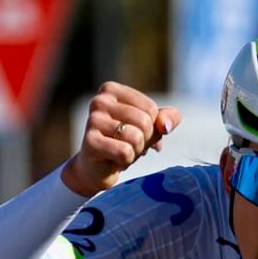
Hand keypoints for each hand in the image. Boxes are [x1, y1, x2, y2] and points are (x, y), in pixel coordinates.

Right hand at [60, 82, 180, 195]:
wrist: (97, 168)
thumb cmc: (124, 142)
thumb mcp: (150, 126)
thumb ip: (168, 118)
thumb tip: (165, 125)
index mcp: (111, 90)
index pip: (150, 109)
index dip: (151, 127)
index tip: (135, 131)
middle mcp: (99, 101)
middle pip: (144, 122)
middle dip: (144, 140)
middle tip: (129, 145)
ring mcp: (93, 120)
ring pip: (136, 137)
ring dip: (135, 151)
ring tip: (121, 151)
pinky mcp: (90, 142)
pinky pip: (125, 152)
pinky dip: (126, 160)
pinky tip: (114, 159)